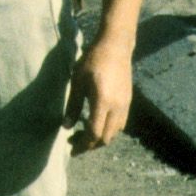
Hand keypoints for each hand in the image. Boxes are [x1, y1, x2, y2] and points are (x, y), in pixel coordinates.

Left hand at [65, 33, 132, 152]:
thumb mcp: (77, 81)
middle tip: (75, 142)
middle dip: (90, 145)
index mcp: (102, 102)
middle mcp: (117, 107)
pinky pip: (120, 124)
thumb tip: (66, 127)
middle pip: (105, 138)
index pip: (94, 133)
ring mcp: (125, 105)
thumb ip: (72, 106)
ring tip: (84, 134)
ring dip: (100, 138)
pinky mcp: (128, 102)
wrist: (115, 46)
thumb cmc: (92, 60)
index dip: (83, 145)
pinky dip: (109, 130)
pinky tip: (97, 123)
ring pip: (114, 133)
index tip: (72, 149)